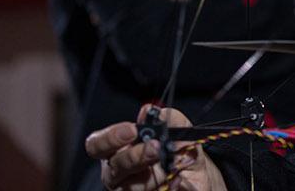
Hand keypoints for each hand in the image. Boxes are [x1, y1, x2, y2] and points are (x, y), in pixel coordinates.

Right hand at [85, 105, 225, 190]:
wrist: (198, 176)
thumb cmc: (180, 151)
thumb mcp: (181, 131)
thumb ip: (168, 118)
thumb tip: (150, 111)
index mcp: (119, 148)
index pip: (97, 144)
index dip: (110, 138)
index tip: (132, 130)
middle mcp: (118, 171)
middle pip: (114, 166)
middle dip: (135, 156)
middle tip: (155, 148)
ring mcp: (128, 189)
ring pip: (130, 186)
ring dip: (154, 176)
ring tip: (171, 168)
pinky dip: (166, 187)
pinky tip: (177, 180)